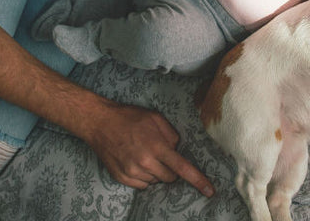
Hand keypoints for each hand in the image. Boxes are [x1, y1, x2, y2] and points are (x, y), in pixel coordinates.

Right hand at [83, 102, 214, 195]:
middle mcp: (145, 162)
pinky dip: (143, 176)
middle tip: (161, 154)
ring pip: (155, 181)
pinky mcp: (122, 178)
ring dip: (156, 172)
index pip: (182, 168)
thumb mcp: (155, 117)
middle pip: (170, 178)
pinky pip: (142, 185)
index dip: (198, 180)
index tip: (210, 191)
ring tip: (144, 154)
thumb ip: (171, 134)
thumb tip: (178, 149)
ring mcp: (132, 172)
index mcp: (156, 146)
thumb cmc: (128, 117)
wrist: (99, 123)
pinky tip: (135, 161)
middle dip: (171, 169)